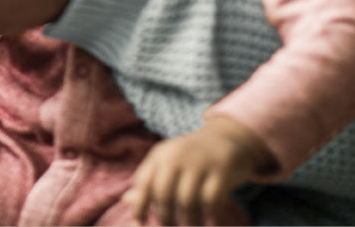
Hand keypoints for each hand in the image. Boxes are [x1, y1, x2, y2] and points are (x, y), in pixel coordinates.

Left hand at [117, 115, 273, 225]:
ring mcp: (200, 163)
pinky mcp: (221, 171)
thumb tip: (127, 201)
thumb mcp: (167, 161)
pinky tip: (209, 218)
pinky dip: (209, 214)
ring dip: (189, 220)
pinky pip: (211, 200)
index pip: (143, 184)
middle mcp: (177, 157)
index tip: (140, 223)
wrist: (227, 136)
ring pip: (187, 201)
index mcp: (160, 155)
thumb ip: (149, 181)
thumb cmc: (191, 156)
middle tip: (171, 226)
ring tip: (192, 225)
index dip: (139, 206)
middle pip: (164, 195)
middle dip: (166, 217)